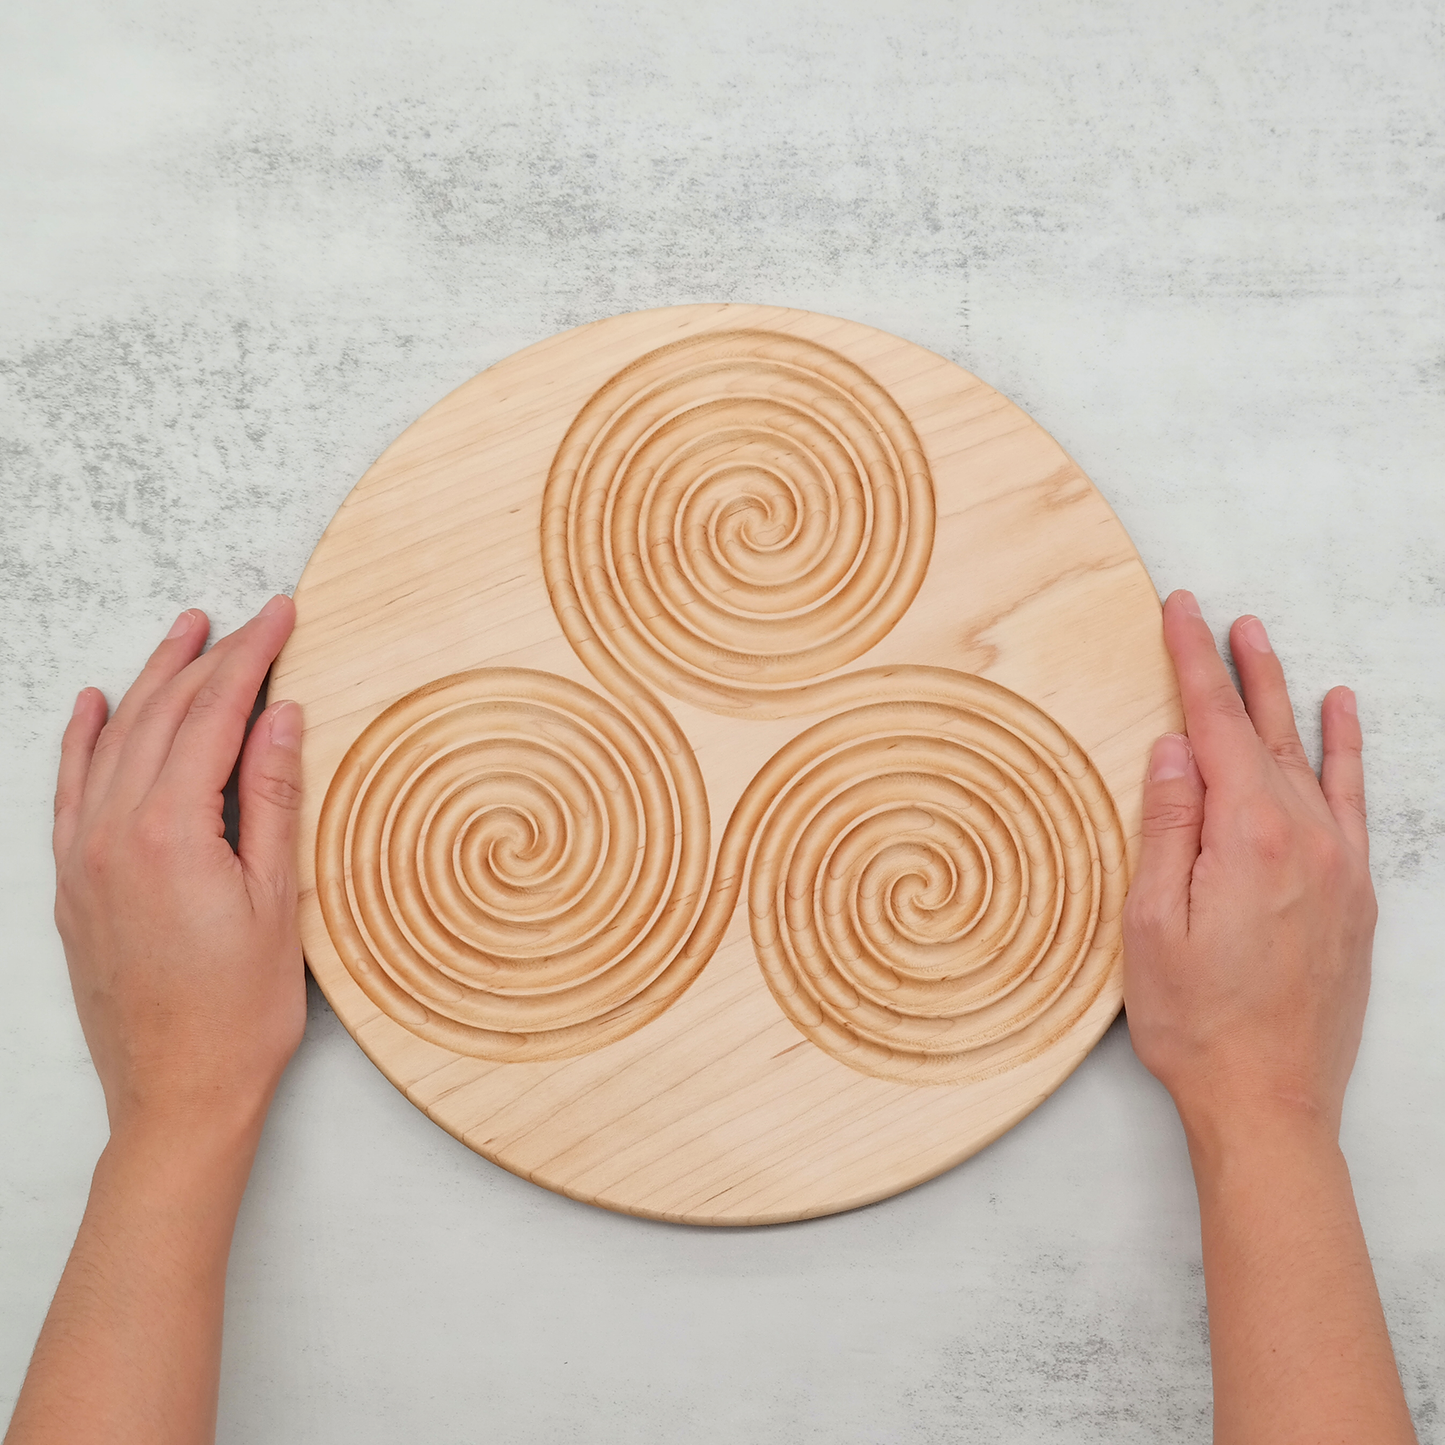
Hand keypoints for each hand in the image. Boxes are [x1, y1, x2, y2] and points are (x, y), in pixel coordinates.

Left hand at [52, 597, 304, 1142]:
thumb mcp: (276, 900)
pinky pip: (70, 789)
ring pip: (115, 741)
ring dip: (151, 681)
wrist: (176, 1098)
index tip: (281, 614)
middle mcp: (111, 832)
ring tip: (185, 633)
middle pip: (163, 716)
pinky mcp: (72, 884)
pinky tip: (96, 705)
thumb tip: (278, 713)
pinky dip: (84, 740)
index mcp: (168, 832)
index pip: (214, 714)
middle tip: (249, 617)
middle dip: (208, 656)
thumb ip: (271, 796)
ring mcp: (82, 857)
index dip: (252, 655)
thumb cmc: (239, 1013)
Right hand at [1122, 589, 1376, 1147]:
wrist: (1270, 1100)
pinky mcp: (1355, 895)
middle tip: (1221, 617)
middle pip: (1265, 731)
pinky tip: (1343, 719)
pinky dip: (1346, 753)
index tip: (1181, 612)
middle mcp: (1304, 840)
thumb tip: (1177, 748)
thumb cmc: (1197, 1021)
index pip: (1216, 725)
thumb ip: (1166, 824)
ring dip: (1287, 697)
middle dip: (1239, 668)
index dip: (1193, 662)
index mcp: (1246, 838)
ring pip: (1309, 758)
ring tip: (1267, 647)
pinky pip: (1352, 801)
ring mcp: (1338, 865)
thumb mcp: (1150, 922)